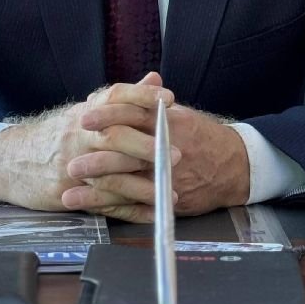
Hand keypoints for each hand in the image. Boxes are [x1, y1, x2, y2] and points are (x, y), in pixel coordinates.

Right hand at [0, 73, 174, 220]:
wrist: (10, 161)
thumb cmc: (58, 137)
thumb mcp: (86, 113)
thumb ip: (123, 99)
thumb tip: (155, 78)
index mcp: (85, 113)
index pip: (115, 96)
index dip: (142, 95)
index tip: (168, 98)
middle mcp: (77, 136)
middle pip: (114, 136)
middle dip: (147, 145)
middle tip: (178, 154)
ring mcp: (71, 166)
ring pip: (110, 175)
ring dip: (142, 185)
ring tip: (169, 190)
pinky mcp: (66, 193)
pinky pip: (102, 203)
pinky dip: (129, 210)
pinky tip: (151, 212)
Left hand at [78, 86, 249, 216]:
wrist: (235, 165)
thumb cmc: (202, 137)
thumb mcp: (178, 113)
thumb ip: (146, 104)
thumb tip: (111, 94)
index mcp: (166, 123)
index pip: (132, 114)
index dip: (106, 115)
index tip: (84, 116)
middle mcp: (164, 150)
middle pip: (125, 152)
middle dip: (94, 158)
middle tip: (69, 159)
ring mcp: (165, 177)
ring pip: (126, 183)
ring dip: (95, 188)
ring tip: (69, 190)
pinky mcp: (167, 199)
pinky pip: (135, 206)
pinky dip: (111, 207)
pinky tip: (91, 208)